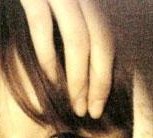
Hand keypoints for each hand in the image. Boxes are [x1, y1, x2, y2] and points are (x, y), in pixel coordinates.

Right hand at [20, 0, 113, 118]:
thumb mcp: (63, 10)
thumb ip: (77, 29)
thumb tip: (89, 69)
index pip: (109, 40)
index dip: (107, 76)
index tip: (99, 105)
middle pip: (101, 42)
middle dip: (98, 83)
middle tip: (90, 112)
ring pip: (78, 39)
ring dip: (77, 78)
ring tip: (74, 105)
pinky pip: (43, 27)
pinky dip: (48, 57)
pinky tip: (49, 80)